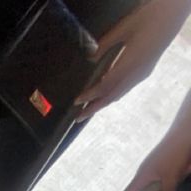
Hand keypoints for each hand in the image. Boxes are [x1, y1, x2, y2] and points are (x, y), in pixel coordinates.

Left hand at [77, 0, 190, 120]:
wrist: (173, 15)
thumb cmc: (149, 16)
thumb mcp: (124, 28)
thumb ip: (106, 44)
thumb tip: (90, 58)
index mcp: (130, 64)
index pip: (105, 86)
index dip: (90, 95)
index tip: (76, 102)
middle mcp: (137, 73)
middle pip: (112, 96)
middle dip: (94, 108)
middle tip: (79, 118)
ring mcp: (142, 73)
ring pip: (119, 93)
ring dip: (103, 102)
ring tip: (90, 109)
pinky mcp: (145, 70)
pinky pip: (126, 87)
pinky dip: (113, 93)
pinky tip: (106, 92)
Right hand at [116, 131, 190, 190]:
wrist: (183, 132)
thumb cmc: (175, 153)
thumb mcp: (173, 176)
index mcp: (142, 177)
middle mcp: (143, 173)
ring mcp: (150, 168)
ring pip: (153, 186)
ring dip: (165, 187)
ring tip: (178, 176)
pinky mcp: (157, 164)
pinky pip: (159, 178)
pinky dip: (168, 180)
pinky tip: (179, 172)